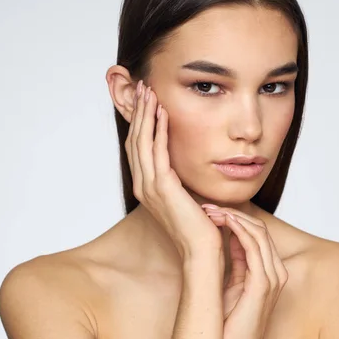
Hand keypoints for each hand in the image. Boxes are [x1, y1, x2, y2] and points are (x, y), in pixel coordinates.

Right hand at [126, 80, 222, 259]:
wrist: (202, 251)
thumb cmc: (200, 227)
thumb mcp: (188, 197)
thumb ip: (182, 181)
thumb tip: (187, 167)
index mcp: (147, 188)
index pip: (140, 148)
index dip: (141, 123)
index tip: (146, 101)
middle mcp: (143, 186)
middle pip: (136, 140)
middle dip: (139, 112)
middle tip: (142, 87)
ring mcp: (150, 187)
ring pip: (142, 142)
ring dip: (146, 115)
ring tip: (149, 92)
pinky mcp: (162, 187)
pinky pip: (157, 151)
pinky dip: (158, 130)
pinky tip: (162, 113)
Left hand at [202, 205, 288, 338]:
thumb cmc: (230, 321)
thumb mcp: (233, 282)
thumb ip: (237, 259)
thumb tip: (230, 233)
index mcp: (270, 270)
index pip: (258, 234)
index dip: (236, 218)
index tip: (213, 211)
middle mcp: (276, 271)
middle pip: (260, 230)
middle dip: (234, 214)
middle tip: (209, 207)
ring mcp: (273, 277)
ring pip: (258, 234)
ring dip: (233, 218)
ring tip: (211, 212)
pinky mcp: (263, 283)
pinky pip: (253, 248)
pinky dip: (238, 230)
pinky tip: (223, 222)